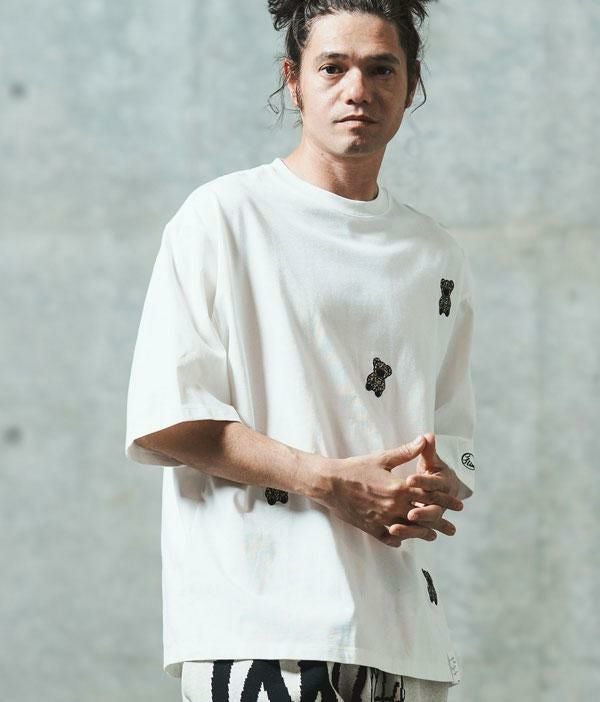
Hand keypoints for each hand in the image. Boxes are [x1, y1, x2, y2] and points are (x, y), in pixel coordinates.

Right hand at [312, 435, 463, 547]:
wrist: (330, 483)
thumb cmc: (355, 467)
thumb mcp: (382, 458)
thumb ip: (406, 452)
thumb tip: (424, 440)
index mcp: (399, 488)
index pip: (429, 495)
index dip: (446, 500)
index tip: (458, 505)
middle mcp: (394, 506)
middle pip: (423, 516)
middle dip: (440, 522)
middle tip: (452, 529)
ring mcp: (383, 519)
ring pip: (409, 530)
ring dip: (422, 534)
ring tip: (433, 537)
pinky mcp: (370, 527)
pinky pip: (387, 537)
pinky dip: (396, 539)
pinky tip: (402, 542)